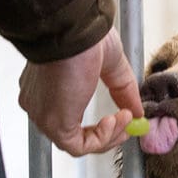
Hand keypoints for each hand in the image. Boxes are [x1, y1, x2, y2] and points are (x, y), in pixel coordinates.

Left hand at [18, 26, 144, 156]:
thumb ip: (123, 90)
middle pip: (73, 133)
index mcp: (47, 86)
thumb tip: (137, 112)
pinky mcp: (54, 125)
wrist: (73, 31)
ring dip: (109, 135)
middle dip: (107, 133)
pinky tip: (115, 119)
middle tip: (128, 122)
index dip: (100, 124)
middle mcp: (40, 103)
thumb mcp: (111, 64)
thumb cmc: (82, 36)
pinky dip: (103, 138)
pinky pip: (80, 146)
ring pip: (77, 143)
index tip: (123, 116)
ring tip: (125, 116)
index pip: (69, 116)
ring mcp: (44, 116)